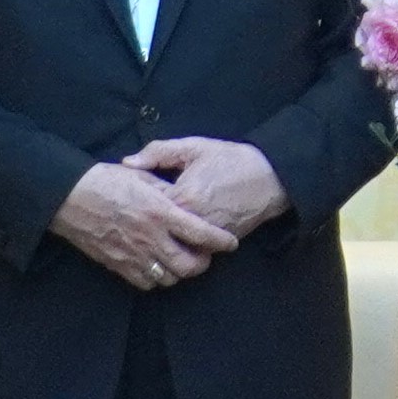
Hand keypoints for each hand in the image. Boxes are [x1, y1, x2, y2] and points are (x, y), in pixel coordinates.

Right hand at [54, 161, 239, 289]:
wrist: (68, 197)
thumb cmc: (104, 180)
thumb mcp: (141, 175)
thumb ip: (165, 188)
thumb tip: (183, 196)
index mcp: (160, 211)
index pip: (202, 233)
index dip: (221, 241)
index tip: (230, 243)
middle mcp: (151, 237)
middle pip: (190, 265)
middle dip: (203, 264)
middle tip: (205, 256)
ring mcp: (134, 255)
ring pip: (170, 278)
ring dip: (180, 272)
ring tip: (181, 260)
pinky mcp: (118, 265)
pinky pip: (147, 283)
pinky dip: (157, 278)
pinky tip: (157, 266)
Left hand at [132, 134, 289, 240]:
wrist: (270, 178)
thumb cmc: (230, 159)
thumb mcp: (193, 148)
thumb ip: (158, 152)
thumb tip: (127, 163)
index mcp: (182, 198)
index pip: (146, 207)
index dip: (136, 201)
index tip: (130, 195)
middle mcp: (192, 224)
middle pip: (157, 233)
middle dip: (146, 225)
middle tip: (137, 218)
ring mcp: (206, 238)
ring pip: (173, 246)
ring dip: (163, 239)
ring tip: (153, 228)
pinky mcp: (217, 247)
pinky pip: (191, 251)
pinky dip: (181, 245)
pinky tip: (174, 235)